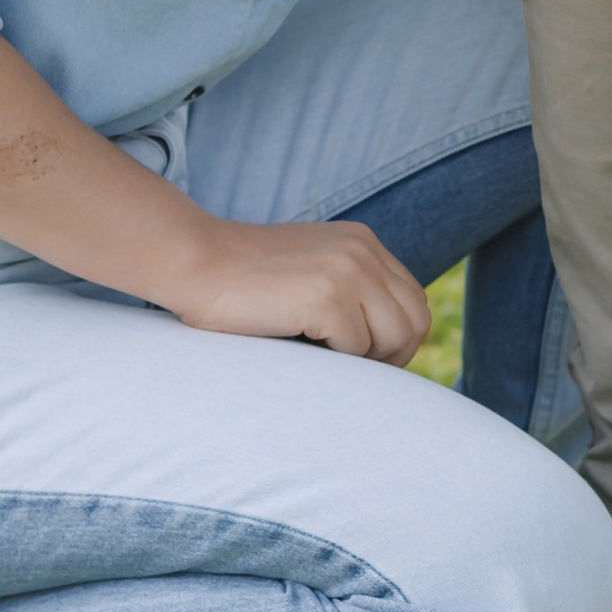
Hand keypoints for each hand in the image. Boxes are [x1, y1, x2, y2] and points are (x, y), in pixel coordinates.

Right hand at [158, 212, 430, 363]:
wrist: (194, 263)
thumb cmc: (243, 281)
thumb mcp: (310, 269)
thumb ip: (349, 288)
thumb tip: (389, 344)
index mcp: (362, 241)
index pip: (414, 300)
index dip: (400, 339)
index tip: (368, 360)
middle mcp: (362, 250)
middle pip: (416, 320)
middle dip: (394, 356)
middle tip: (355, 370)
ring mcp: (347, 270)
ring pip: (396, 337)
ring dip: (366, 359)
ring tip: (326, 357)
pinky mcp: (326, 297)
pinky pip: (356, 347)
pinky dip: (334, 359)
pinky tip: (301, 345)